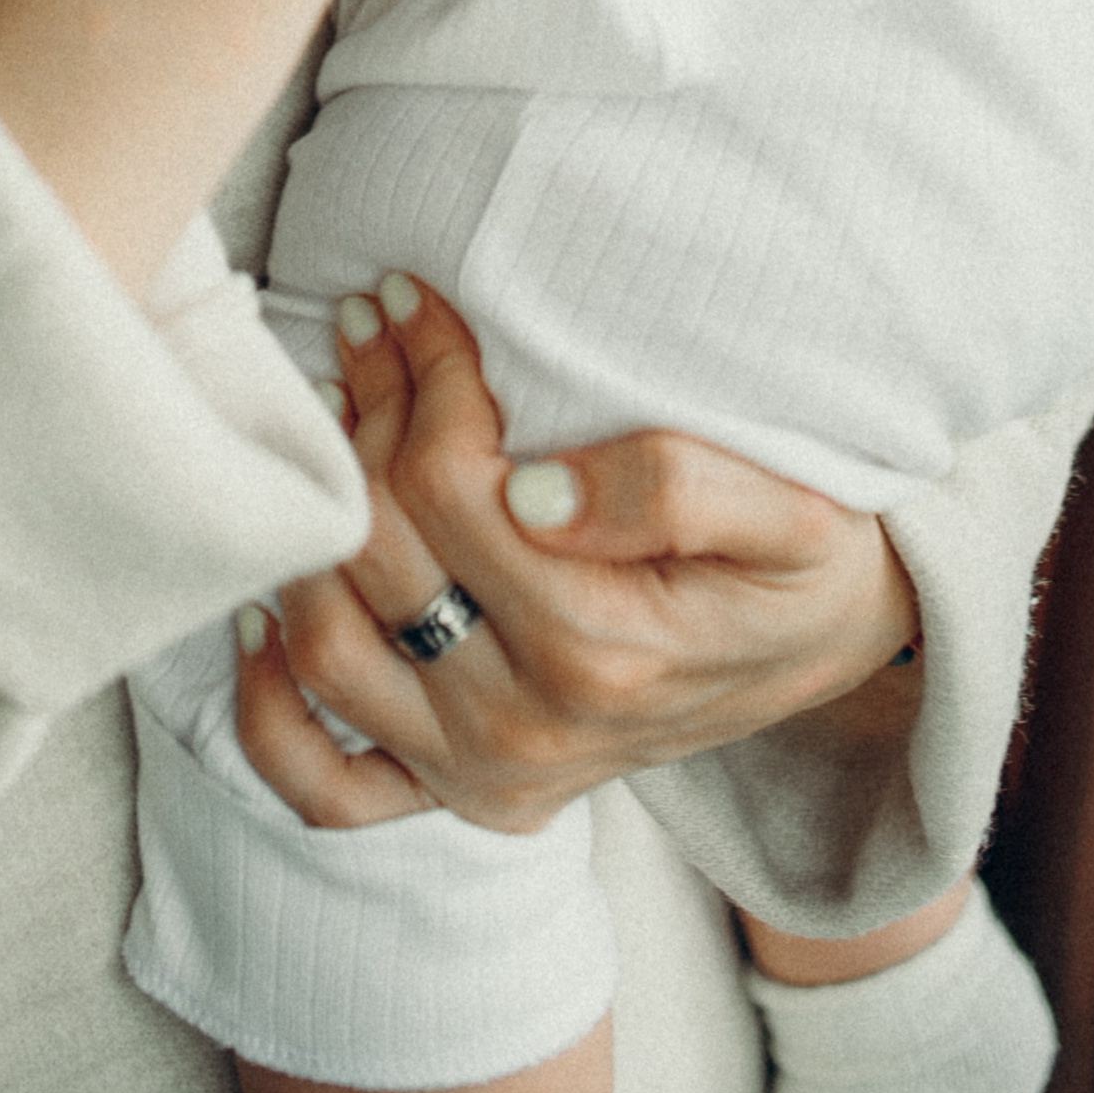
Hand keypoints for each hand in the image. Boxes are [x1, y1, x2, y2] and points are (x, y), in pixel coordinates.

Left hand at [235, 278, 917, 837]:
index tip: (414, 295)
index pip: (450, 485)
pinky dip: (271, 705)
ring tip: (337, 405)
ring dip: (315, 514)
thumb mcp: (792, 510)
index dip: (423, 371)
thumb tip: (535, 491)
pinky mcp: (459, 797)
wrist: (827, 655)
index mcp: (604, 654)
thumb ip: (676, 489)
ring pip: (330, 642)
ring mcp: (484, 777)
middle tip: (372, 320)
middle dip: (367, 408)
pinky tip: (266, 606)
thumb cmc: (802, 564)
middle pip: (381, 546)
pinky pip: (322, 784)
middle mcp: (526, 733)